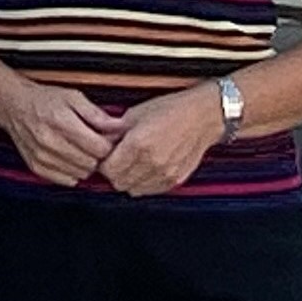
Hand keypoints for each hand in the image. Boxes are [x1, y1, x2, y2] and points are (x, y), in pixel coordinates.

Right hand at [0, 77, 119, 188]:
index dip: (108, 144)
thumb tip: (118, 128)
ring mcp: (42, 156)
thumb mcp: (73, 97)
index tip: (106, 139)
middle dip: (98, 155)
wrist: (15, 106)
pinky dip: (72, 171)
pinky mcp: (36, 167)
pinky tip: (70, 157)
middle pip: (91, 163)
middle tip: (94, 144)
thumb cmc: (45, 100)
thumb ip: (97, 114)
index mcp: (61, 121)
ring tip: (81, 149)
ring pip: (81, 174)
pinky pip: (67, 180)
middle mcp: (49, 141)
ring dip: (86, 164)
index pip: (99, 148)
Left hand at [100, 85, 224, 197]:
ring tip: (133, 163)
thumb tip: (98, 139)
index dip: (103, 163)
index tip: (105, 156)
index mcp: (139, 144)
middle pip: (119, 182)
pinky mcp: (175, 180)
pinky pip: (150, 190)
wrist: (202, 116)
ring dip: (129, 179)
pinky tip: (146, 168)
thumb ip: (114, 130)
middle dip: (114, 172)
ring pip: (133, 189)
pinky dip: (144, 183)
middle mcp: (151, 162)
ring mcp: (165, 173)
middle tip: (117, 160)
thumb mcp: (136, 113)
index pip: (108, 169)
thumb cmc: (171, 110)